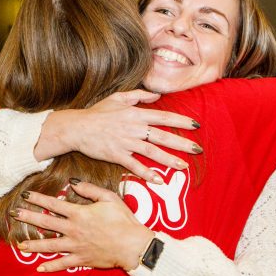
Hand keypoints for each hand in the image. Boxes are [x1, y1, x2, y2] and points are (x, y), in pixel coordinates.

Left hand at [11, 181, 153, 272]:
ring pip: (49, 245)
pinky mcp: (81, 259)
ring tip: (19, 244)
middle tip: (13, 214)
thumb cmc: (124, 220)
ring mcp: (76, 245)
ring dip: (33, 244)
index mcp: (79, 213)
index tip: (25, 195)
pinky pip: (62, 264)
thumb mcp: (109, 198)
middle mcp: (73, 229)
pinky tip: (39, 268)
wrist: (134, 245)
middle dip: (28, 217)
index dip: (38, 198)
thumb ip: (90, 189)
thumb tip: (73, 182)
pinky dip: (50, 267)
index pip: (53, 204)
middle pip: (45, 222)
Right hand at [35, 90, 200, 183]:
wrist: (77, 127)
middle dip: (182, 143)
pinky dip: (146, 173)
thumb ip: (138, 95)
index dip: (181, 121)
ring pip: (152, 152)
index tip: (196, 125)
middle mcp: (134, 128)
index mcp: (136, 113)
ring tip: (184, 166)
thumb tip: (156, 95)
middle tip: (198, 149)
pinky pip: (134, 165)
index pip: (164, 117)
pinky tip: (158, 179)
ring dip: (169, 160)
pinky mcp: (116, 155)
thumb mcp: (117, 98)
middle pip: (162, 136)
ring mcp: (126, 142)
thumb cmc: (96, 113)